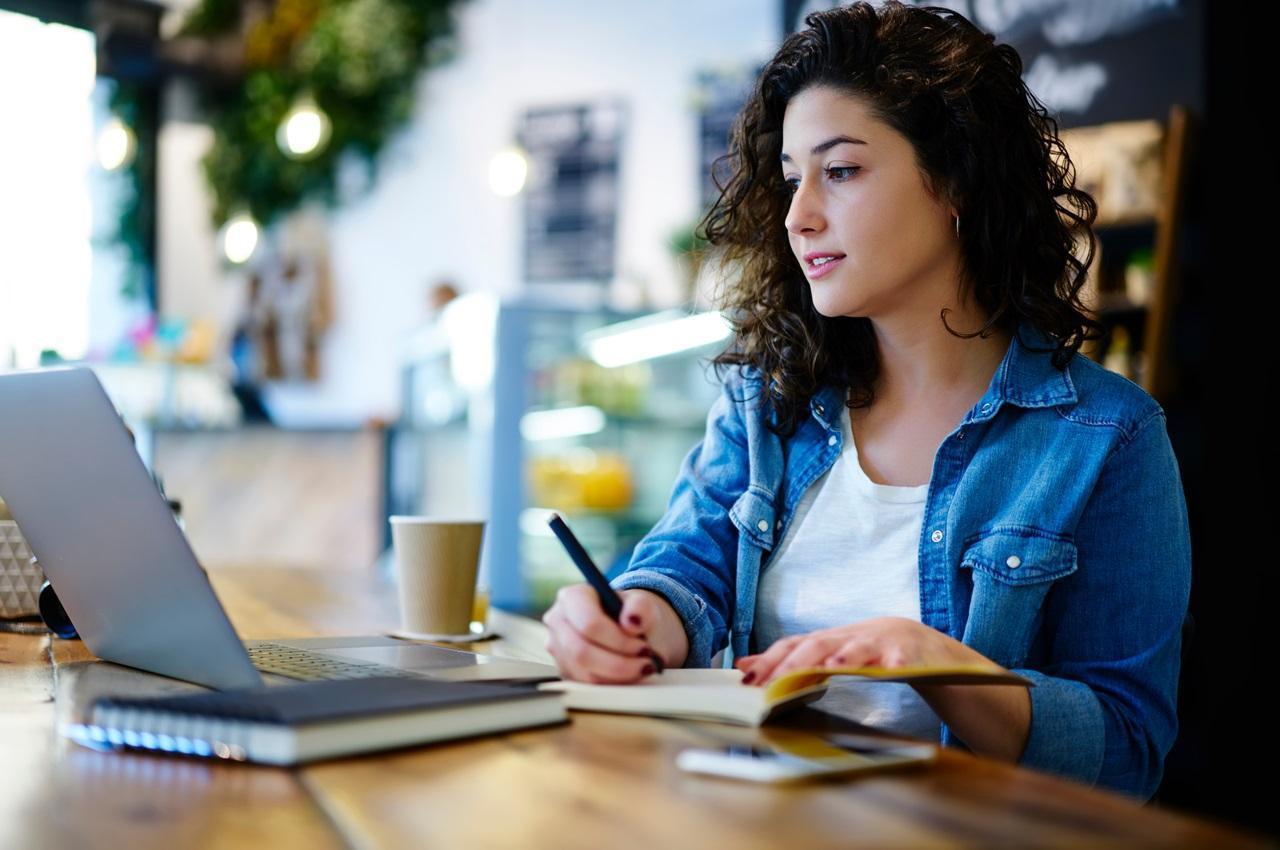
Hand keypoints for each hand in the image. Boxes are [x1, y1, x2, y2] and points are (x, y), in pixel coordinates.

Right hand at [541, 585, 683, 683]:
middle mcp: (558, 622)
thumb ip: (641, 607)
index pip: (588, 623)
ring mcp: (558, 649)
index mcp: (572, 597)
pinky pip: (586, 686)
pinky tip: (629, 674)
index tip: (643, 647)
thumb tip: (633, 621)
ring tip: (641, 667)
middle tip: (646, 664)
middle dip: (618, 663)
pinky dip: (612, 684)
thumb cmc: (633, 613)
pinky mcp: (565, 671)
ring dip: (618, 676)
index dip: (618, 640)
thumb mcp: (643, 604)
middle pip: (581, 652)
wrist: (631, 628)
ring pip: (584, 674)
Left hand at [733, 616, 988, 686]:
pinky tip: (888, 670)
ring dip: (843, 658)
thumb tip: (743, 666)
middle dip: (794, 664)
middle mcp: (851, 636)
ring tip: (830, 669)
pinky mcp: (910, 654)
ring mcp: (881, 642)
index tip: (747, 680)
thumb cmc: (875, 654)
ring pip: (857, 649)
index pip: (793, 645)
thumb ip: (790, 661)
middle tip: (774, 683)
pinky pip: (901, 658)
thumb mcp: (831, 655)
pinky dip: (894, 662)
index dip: (770, 660)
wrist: (931, 650)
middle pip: (818, 645)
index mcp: (831, 639)